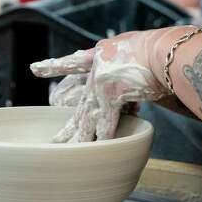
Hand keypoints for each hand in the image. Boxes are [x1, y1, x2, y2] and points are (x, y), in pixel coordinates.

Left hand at [30, 29, 179, 142]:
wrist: (167, 52)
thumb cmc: (161, 51)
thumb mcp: (136, 50)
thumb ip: (125, 66)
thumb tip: (129, 90)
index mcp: (101, 54)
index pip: (73, 62)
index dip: (53, 66)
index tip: (34, 69)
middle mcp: (98, 68)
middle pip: (81, 102)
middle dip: (70, 125)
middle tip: (57, 139)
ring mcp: (102, 82)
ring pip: (90, 116)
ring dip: (82, 136)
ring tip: (72, 151)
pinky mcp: (112, 94)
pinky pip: (108, 122)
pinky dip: (106, 136)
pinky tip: (100, 148)